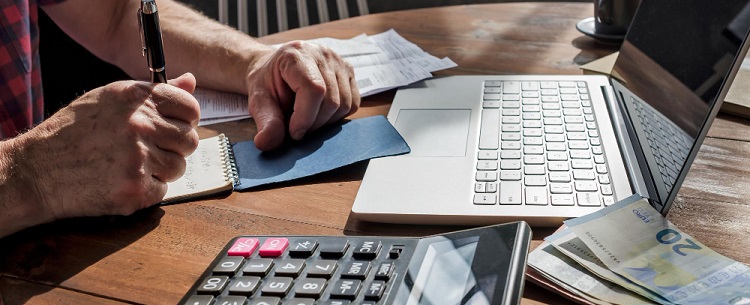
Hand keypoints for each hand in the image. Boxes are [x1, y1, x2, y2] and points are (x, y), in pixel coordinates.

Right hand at [5, 73, 199, 225]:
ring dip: (161, 170)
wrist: (36, 171)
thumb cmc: (73, 132)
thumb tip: (191, 82)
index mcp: (136, 98)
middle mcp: (140, 125)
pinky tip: (122, 180)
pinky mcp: (136, 189)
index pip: (189, 107)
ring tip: (131, 165)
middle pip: (189, 140)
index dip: (186, 120)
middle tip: (150, 150)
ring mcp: (139, 158)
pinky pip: (163, 190)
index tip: (175, 126)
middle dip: (174, 147)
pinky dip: (147, 189)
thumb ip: (154, 93)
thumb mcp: (109, 99)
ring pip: (179, 166)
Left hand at [246, 41, 359, 150]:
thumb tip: (267, 143)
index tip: (295, 133)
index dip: (306, 118)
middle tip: (296, 126)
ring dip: (326, 121)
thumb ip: (265, 121)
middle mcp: (323, 54)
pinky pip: (353, 104)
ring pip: (344, 105)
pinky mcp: (349, 73)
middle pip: (331, 101)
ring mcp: (339, 62)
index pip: (314, 89)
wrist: (276, 70)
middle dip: (314, 124)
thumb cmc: (267, 82)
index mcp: (297, 55)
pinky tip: (320, 112)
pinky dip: (337, 116)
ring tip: (307, 118)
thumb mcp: (258, 101)